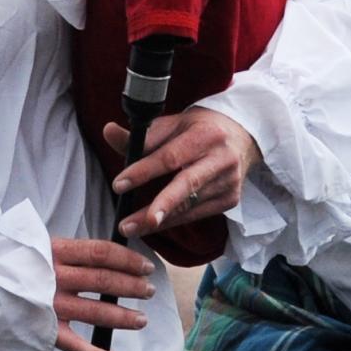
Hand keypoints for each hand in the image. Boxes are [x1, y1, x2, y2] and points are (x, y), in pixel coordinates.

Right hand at [48, 237, 150, 350]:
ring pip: (96, 312)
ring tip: (141, 319)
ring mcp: (49, 305)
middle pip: (104, 281)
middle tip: (149, 291)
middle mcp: (54, 277)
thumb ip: (68, 252)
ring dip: (123, 317)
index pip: (101, 253)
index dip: (128, 259)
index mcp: (55, 251)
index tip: (146, 266)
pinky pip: (76, 347)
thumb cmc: (9, 261)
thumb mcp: (37, 245)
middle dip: (132, 287)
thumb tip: (106, 255)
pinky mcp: (43, 330)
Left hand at [107, 107, 262, 237]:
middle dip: (156, 206)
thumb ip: (142, 134)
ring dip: (157, 220)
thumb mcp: (174, 123)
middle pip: (186, 186)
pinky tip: (152, 225)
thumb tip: (108, 132)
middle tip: (128, 223)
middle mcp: (222, 159)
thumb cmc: (200, 129)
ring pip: (188, 207)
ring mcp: (229, 182)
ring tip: (130, 227)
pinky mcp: (230, 200)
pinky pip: (196, 214)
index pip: (171, 156)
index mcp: (206, 135)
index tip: (119, 185)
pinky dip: (173, 220)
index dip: (143, 171)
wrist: (242, 136)